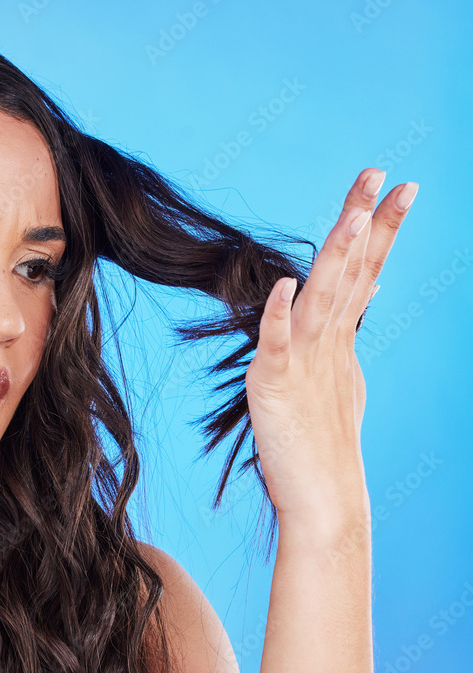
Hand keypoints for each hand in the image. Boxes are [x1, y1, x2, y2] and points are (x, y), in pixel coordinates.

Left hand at [244, 168, 417, 522]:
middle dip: (365, 222)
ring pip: (322, 298)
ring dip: (337, 255)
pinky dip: (279, 315)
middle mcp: (326, 343)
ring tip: (354, 214)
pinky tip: (286, 283)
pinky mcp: (277, 386)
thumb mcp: (339, 374)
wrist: (323, 499)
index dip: (380, 228)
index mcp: (338, 338)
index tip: (396, 187)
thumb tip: (366, 288)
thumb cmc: (324, 442)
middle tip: (380, 174)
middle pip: (348, 273)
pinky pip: (277, 345)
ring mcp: (304, 363)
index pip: (362, 271)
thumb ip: (346, 330)